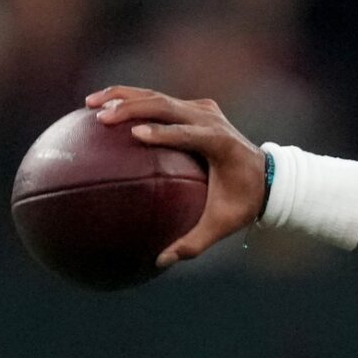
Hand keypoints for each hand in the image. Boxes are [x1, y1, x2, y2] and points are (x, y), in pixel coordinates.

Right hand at [88, 87, 268, 267]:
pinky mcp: (194, 107)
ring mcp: (203, 109)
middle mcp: (211, 119)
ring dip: (123, 97)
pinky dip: (131, 100)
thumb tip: (160, 262)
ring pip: (158, 96)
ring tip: (89, 105)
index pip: (189, 134)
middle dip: (132, 108)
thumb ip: (193, 243)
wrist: (268, 175)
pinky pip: (159, 99)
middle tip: (102, 119)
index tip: (135, 135)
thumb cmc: (242, 203)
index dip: (164, 133)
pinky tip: (102, 106)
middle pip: (167, 105)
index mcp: (220, 143)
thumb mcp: (222, 225)